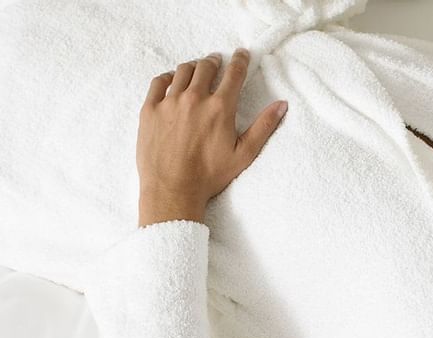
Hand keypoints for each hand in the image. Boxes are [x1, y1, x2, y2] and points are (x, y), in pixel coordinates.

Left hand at [137, 49, 286, 225]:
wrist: (173, 188)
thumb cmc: (210, 175)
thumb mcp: (244, 154)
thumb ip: (264, 127)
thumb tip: (282, 105)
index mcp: (220, 108)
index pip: (233, 74)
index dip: (240, 61)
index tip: (242, 54)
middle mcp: (194, 98)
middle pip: (206, 67)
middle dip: (214, 62)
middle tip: (217, 62)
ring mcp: (170, 102)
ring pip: (183, 71)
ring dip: (193, 66)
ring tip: (197, 69)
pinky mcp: (150, 109)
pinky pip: (159, 82)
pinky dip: (169, 77)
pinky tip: (173, 80)